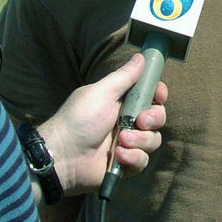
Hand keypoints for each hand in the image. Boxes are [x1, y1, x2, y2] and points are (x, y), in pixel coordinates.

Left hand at [36, 53, 168, 194]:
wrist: (63, 156)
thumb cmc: (78, 120)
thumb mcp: (101, 93)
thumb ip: (124, 76)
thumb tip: (140, 57)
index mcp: (122, 102)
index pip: (150, 95)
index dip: (158, 94)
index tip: (159, 95)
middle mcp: (127, 122)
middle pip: (157, 117)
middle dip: (153, 119)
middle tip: (139, 121)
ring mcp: (128, 143)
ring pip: (153, 140)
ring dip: (139, 140)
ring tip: (120, 141)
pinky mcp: (126, 164)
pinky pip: (143, 160)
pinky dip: (133, 158)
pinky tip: (118, 156)